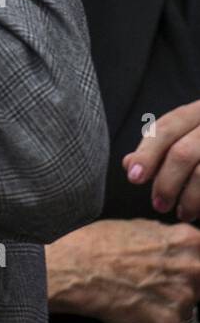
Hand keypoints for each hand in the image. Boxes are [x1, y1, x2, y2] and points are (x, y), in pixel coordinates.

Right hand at [46, 218, 199, 322]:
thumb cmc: (95, 245)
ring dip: (167, 308)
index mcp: (187, 243)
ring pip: (187, 311)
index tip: (178, 270)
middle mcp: (192, 271)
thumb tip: (179, 248)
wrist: (71, 268)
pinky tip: (136, 314)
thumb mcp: (138, 226)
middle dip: (179, 287)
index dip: (188, 266)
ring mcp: (182, 301)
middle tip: (151, 284)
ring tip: (137, 297)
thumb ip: (169, 239)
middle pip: (198, 286)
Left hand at [123, 99, 199, 221]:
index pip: (167, 127)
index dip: (147, 153)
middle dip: (166, 182)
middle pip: (184, 152)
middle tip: (158, 205)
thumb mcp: (188, 136)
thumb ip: (160, 147)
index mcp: (199, 110)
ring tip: (182, 213)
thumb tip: (129, 165)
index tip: (133, 177)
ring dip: (190, 199)